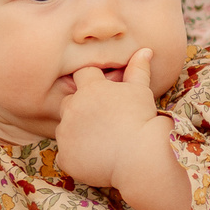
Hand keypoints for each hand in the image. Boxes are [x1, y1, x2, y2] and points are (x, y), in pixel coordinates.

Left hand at [54, 49, 192, 209]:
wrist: (140, 156)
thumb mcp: (141, 91)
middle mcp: (72, 108)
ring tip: (100, 140)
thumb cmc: (143, 120)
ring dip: (76, 132)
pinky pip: (65, 154)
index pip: (82, 74)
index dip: (92, 83)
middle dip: (81, 108)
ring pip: (65, 128)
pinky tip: (94, 158)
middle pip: (69, 102)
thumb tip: (145, 50)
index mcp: (89, 89)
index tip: (104, 95)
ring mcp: (66, 134)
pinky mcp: (65, 157)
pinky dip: (76, 156)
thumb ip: (138, 69)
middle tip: (103, 120)